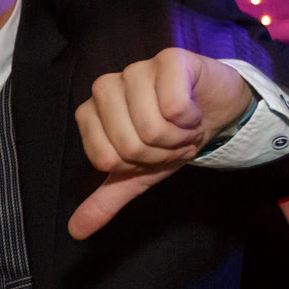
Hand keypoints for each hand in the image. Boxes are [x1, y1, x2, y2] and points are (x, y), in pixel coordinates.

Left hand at [67, 48, 253, 238]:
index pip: (105, 158)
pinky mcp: (168, 58)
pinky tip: (193, 109)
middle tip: (171, 139)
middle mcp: (106, 87)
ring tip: (183, 125)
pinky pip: (174, 104)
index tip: (150, 152)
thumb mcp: (138, 175)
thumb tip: (75, 231)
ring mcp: (135, 69)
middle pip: (128, 145)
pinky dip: (191, 118)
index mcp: (91, 113)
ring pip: (152, 127)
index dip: (136, 164)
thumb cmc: (170, 139)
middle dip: (160, 153)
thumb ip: (105, 200)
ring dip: (178, 138)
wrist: (213, 113)